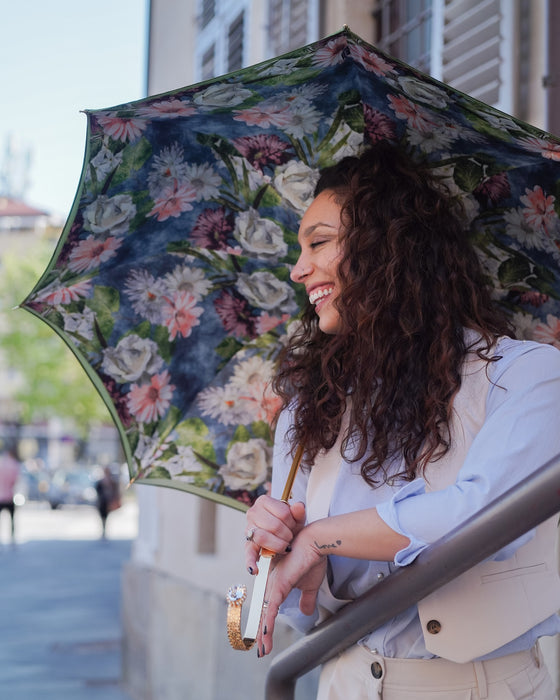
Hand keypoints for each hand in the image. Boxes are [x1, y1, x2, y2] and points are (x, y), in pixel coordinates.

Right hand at [245, 495, 305, 574]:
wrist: (282, 535)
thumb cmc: (288, 524)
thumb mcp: (296, 518)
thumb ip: (299, 512)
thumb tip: (299, 506)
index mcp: (264, 501)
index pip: (283, 513)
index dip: (292, 522)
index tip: (293, 526)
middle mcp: (253, 512)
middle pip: (274, 526)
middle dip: (286, 535)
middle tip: (290, 538)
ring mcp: (249, 528)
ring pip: (263, 538)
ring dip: (277, 545)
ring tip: (284, 547)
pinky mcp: (248, 544)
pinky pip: (248, 554)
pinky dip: (251, 562)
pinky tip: (254, 570)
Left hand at [257, 526, 325, 656]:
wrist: (314, 543)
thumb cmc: (311, 559)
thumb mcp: (310, 585)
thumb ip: (307, 599)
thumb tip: (307, 613)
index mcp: (277, 586)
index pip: (269, 609)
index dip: (266, 625)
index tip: (265, 641)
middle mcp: (271, 586)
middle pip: (264, 613)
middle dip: (262, 633)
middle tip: (261, 649)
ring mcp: (273, 586)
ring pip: (265, 614)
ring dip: (263, 632)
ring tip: (263, 648)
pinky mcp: (278, 585)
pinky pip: (270, 607)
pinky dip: (268, 622)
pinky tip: (265, 633)